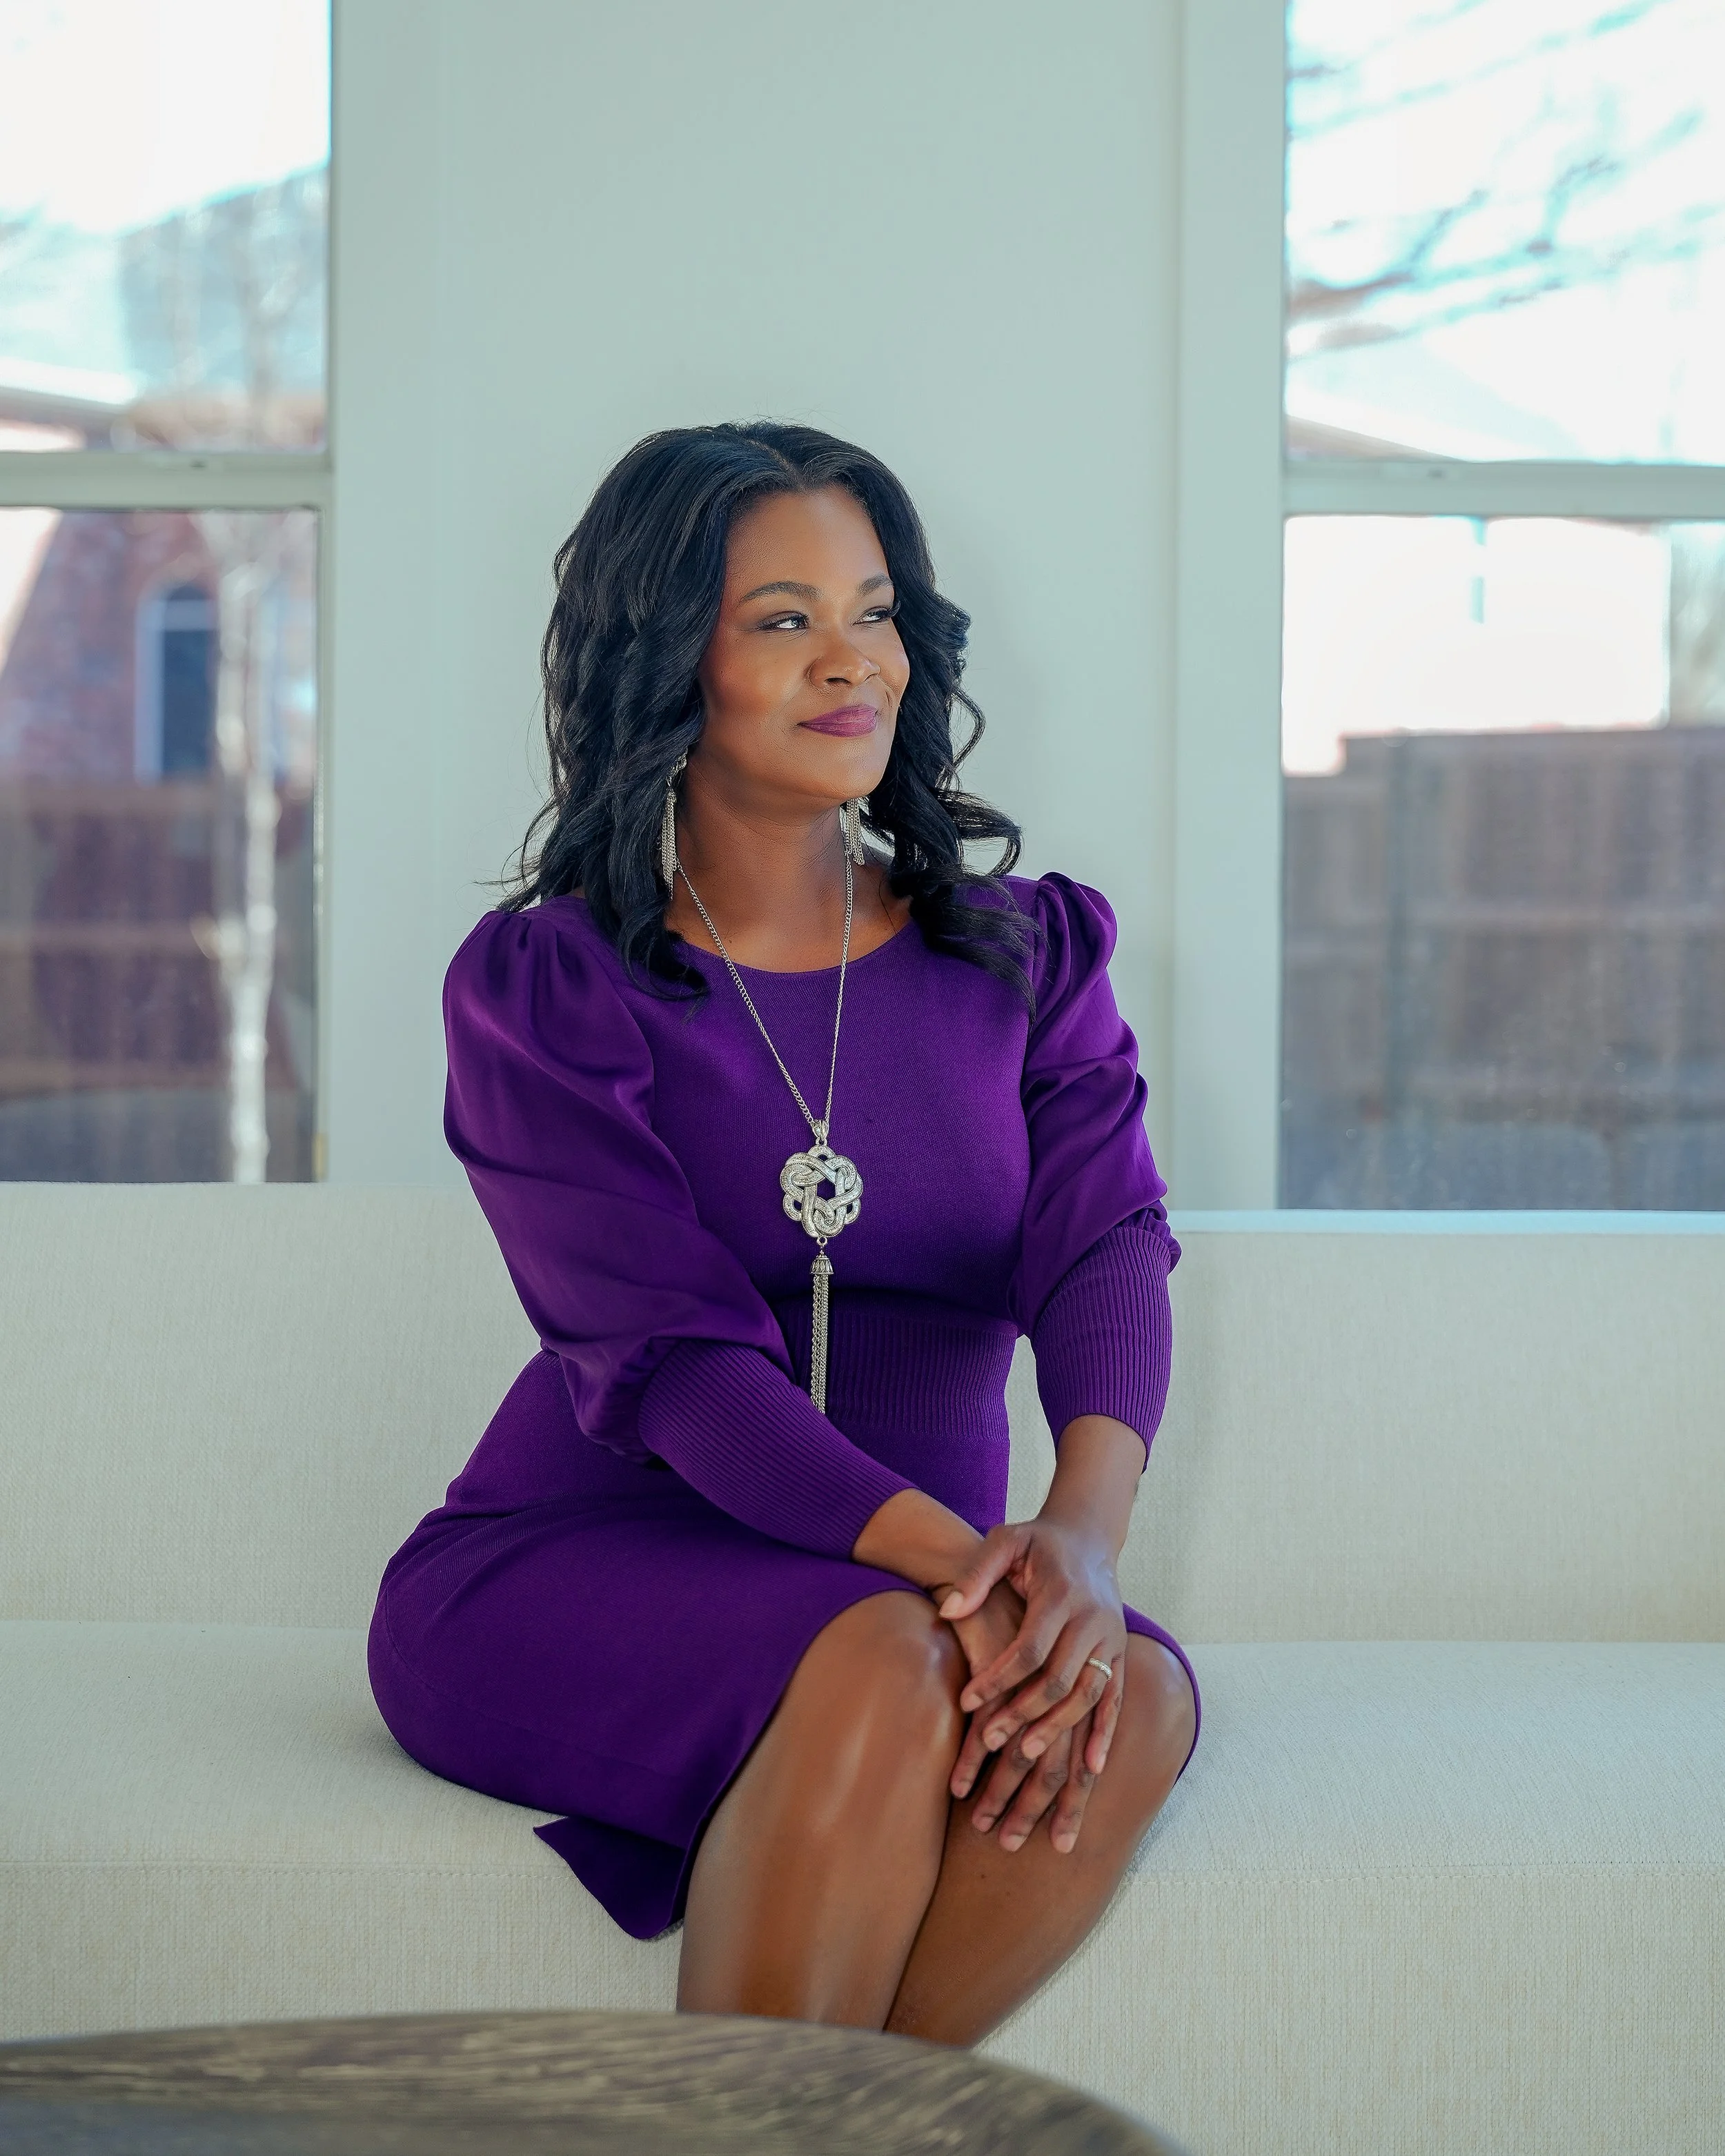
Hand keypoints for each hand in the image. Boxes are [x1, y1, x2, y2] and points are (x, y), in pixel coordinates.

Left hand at [938, 1518, 1126, 1784]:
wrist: (1088, 1536)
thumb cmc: (1037, 1542)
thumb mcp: (1004, 1540)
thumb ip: (977, 1573)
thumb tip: (948, 1610)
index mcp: (1062, 1594)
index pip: (1030, 1648)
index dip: (998, 1678)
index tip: (967, 1702)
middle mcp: (1093, 1619)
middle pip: (1060, 1679)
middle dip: (1023, 1714)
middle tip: (989, 1742)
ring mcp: (1111, 1639)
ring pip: (1089, 1695)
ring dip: (1059, 1730)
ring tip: (1025, 1757)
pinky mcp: (1120, 1653)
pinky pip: (1115, 1699)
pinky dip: (1105, 1733)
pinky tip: (1092, 1767)